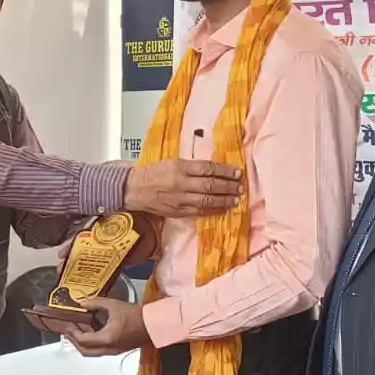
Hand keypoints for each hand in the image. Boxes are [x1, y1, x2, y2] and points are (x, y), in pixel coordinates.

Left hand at [63, 297, 148, 355]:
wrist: (154, 325)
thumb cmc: (135, 315)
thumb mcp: (114, 305)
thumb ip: (95, 303)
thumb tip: (82, 302)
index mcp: (106, 339)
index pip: (83, 340)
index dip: (72, 332)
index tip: (67, 324)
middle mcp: (108, 349)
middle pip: (84, 351)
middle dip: (74, 341)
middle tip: (68, 330)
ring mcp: (112, 352)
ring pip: (91, 352)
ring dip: (81, 343)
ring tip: (76, 330)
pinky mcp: (116, 350)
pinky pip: (98, 350)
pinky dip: (91, 343)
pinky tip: (90, 331)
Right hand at [124, 159, 241, 217]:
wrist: (135, 189)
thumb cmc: (153, 173)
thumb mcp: (172, 162)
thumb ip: (191, 166)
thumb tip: (213, 169)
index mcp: (180, 167)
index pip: (208, 168)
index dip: (225, 171)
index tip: (236, 172)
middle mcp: (181, 183)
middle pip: (210, 185)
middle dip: (228, 186)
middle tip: (240, 187)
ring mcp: (180, 199)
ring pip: (207, 200)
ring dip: (224, 200)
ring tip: (236, 199)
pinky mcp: (178, 211)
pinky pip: (199, 212)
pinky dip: (213, 210)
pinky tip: (223, 208)